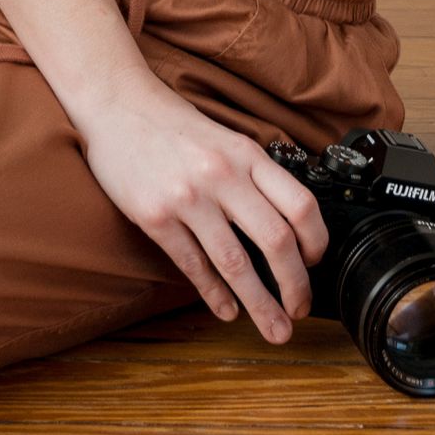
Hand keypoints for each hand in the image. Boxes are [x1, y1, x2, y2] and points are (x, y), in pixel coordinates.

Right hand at [75, 82, 326, 344]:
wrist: (117, 105)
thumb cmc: (174, 126)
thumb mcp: (227, 140)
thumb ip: (255, 176)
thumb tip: (287, 226)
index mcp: (247, 155)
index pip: (301, 204)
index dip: (317, 242)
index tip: (314, 265)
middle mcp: (223, 175)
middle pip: (276, 241)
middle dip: (295, 286)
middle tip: (299, 310)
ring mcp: (188, 197)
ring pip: (236, 263)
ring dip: (260, 305)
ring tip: (275, 330)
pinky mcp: (155, 216)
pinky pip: (193, 265)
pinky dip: (215, 295)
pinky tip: (227, 311)